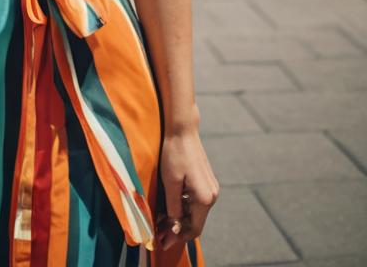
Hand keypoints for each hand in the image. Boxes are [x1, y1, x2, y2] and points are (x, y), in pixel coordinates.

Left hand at [156, 127, 218, 250]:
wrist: (182, 130)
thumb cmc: (175, 153)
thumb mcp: (171, 183)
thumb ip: (174, 207)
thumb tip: (174, 228)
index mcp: (205, 198)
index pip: (194, 229)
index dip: (178, 237)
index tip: (163, 241)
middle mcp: (212, 195)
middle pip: (195, 221)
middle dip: (177, 228)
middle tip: (158, 230)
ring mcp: (210, 187)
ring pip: (195, 211)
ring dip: (180, 217)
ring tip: (160, 218)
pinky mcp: (205, 181)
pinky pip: (195, 201)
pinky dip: (183, 206)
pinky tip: (170, 205)